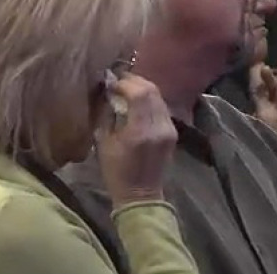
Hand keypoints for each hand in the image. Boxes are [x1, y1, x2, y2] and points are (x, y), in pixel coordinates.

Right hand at [96, 74, 177, 208]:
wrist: (141, 196)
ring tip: (126, 89)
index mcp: (140, 131)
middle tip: (118, 81)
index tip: (111, 82)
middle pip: (152, 90)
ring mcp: (169, 129)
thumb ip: (107, 114)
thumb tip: (108, 92)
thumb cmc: (116, 172)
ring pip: (159, 97)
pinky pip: (162, 107)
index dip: (124, 83)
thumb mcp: (103, 143)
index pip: (139, 93)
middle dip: (134, 81)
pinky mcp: (173, 132)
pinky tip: (137, 102)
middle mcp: (159, 127)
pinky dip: (149, 100)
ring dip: (143, 88)